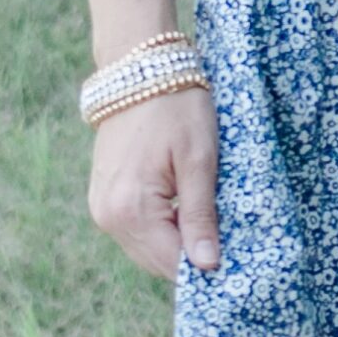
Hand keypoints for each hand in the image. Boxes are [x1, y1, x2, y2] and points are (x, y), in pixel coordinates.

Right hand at [89, 79, 219, 278]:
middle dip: (191, 257)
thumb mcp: (199, 160)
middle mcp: (108, 217)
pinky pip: (136, 231)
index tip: (236, 260)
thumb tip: (208, 266)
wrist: (139, 70)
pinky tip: (183, 207)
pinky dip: (161, 229)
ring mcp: (101, 209)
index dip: (206, 267)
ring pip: (147, 249)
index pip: (172, 264)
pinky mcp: (103, 199)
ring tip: (207, 218)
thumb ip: (200, 216)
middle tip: (226, 236)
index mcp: (132, 209)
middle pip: (157, 262)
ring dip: (176, 243)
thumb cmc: (175, 108)